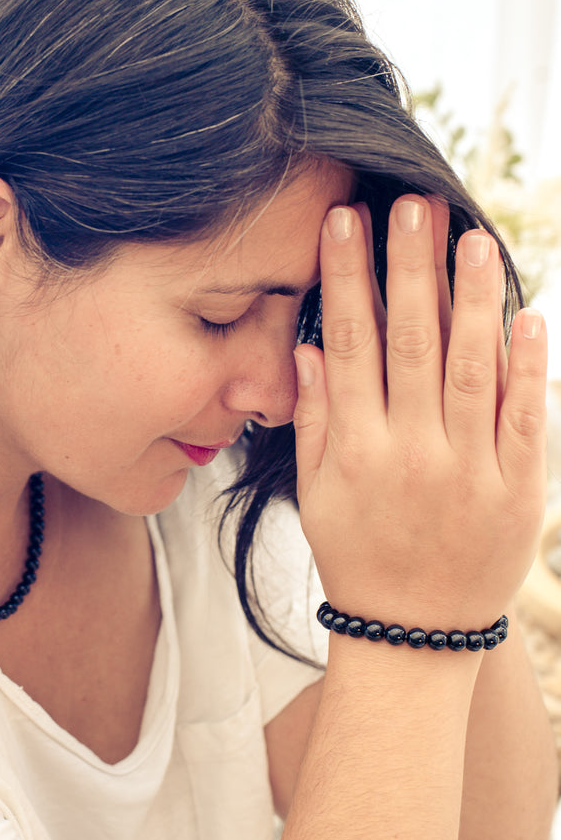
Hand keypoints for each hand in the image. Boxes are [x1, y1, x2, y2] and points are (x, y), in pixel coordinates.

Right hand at [293, 195, 546, 631]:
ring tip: (472, 239)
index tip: (347, 224)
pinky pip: (525, 418)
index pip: (350, 345)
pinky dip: (528, 366)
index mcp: (356, 450)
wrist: (412, 634)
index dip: (348, 279)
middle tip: (411, 204)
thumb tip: (310, 350)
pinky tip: (527, 314)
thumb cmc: (359, 558)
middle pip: (410, 342)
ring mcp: (468, 471)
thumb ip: (314, 422)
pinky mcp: (516, 491)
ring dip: (471, 300)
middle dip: (409, 267)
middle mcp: (411, 453)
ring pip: (471, 368)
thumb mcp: (317, 496)